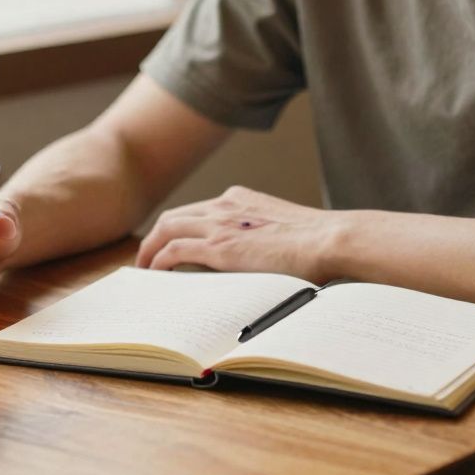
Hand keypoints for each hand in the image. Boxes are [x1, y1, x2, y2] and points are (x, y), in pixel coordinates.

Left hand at [134, 186, 344, 282]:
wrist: (331, 240)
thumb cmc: (319, 243)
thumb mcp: (281, 231)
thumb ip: (260, 238)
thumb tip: (256, 262)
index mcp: (240, 199)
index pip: (198, 211)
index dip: (180, 227)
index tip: (171, 244)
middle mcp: (225, 205)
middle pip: (175, 216)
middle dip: (157, 236)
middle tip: (148, 257)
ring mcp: (220, 224)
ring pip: (166, 228)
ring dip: (150, 249)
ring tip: (144, 269)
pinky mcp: (219, 246)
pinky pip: (173, 251)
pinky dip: (159, 261)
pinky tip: (154, 274)